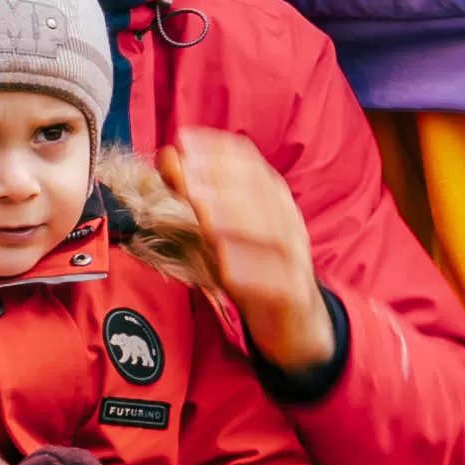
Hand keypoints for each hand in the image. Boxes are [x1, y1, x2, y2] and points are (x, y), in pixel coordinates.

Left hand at [155, 133, 332, 372]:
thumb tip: (168, 156)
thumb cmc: (254, 268)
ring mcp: (295, 259)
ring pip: (272, 234)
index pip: (252, 165)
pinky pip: (278, 282)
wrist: (297, 324)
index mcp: (274, 202)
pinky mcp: (295, 295)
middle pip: (262, 195)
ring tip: (203, 213)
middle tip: (187, 175)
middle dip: (223, 180)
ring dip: (237, 219)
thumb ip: (198, 195)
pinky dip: (253, 273)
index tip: (185, 139)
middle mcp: (288, 224)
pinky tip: (226, 267)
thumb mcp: (225, 231)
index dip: (219, 150)